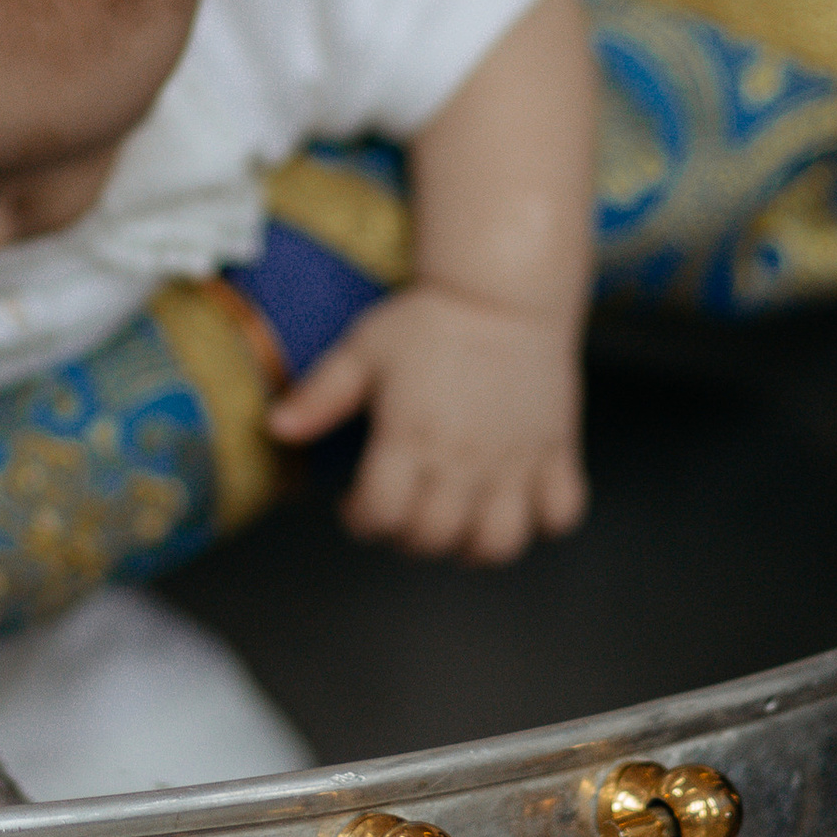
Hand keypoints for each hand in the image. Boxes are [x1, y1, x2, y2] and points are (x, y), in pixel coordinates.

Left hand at [268, 281, 586, 561]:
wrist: (505, 289)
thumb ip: (320, 395)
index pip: (381, 515)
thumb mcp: (363, 350)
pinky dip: (542, 522)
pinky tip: (515, 502)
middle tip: (404, 510)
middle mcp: (463, 455)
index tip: (358, 504)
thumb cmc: (430, 318)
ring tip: (459, 523)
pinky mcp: (556, 450)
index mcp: (410, 434)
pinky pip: (561, 514)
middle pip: (433, 538)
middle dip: (408, 537)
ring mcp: (514, 458)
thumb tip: (276, 428)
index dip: (361, 521)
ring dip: (473, 547)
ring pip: (498, 543)